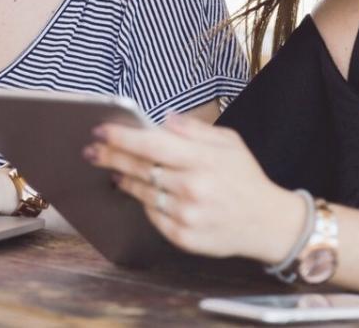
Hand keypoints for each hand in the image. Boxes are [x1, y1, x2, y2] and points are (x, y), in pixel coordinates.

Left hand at [84, 113, 306, 262]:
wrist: (267, 223)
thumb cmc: (245, 178)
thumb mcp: (230, 143)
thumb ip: (195, 131)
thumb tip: (164, 120)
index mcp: (203, 160)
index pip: (152, 146)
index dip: (122, 137)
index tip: (100, 130)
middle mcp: (192, 188)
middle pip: (140, 169)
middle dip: (111, 157)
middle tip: (92, 150)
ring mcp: (186, 215)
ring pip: (142, 193)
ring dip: (124, 179)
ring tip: (114, 170)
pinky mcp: (182, 237)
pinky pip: (152, 215)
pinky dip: (144, 202)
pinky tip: (140, 192)